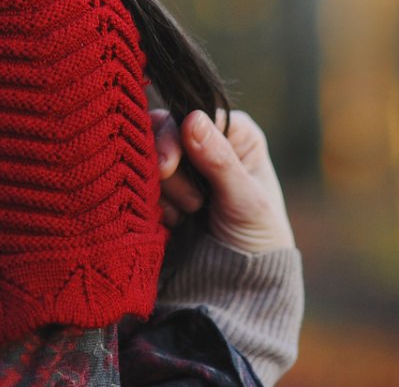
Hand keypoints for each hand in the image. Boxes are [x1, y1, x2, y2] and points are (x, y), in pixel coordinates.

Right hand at [151, 106, 295, 254]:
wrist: (239, 285)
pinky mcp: (163, 190)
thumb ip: (219, 160)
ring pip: (149, 157)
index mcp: (235, 134)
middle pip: (165, 130)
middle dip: (169, 166)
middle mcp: (206, 142)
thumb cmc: (258, 237)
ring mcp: (182, 166)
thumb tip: (192, 118)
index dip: (176, 135)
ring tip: (189, 216)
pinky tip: (174, 222)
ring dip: (165, 189)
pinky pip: (141, 182)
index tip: (167, 164)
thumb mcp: (246, 200)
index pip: (195, 114)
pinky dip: (152, 202)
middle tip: (185, 200)